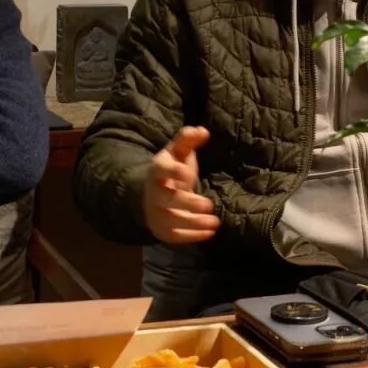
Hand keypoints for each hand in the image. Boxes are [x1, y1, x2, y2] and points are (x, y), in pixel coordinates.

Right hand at [143, 126, 219, 244]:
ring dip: (193, 223)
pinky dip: (191, 236)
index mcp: (158, 170)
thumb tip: (202, 131)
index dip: (173, 171)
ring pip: (170, 220)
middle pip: (165, 199)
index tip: (188, 173)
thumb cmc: (172, 168)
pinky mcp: (160, 228)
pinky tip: (209, 233)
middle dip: (186, 203)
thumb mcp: (178, 151)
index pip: (161, 169)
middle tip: (208, 205)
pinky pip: (173, 235)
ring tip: (215, 223)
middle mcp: (153, 192)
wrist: (151, 192)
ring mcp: (155, 212)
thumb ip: (189, 139)